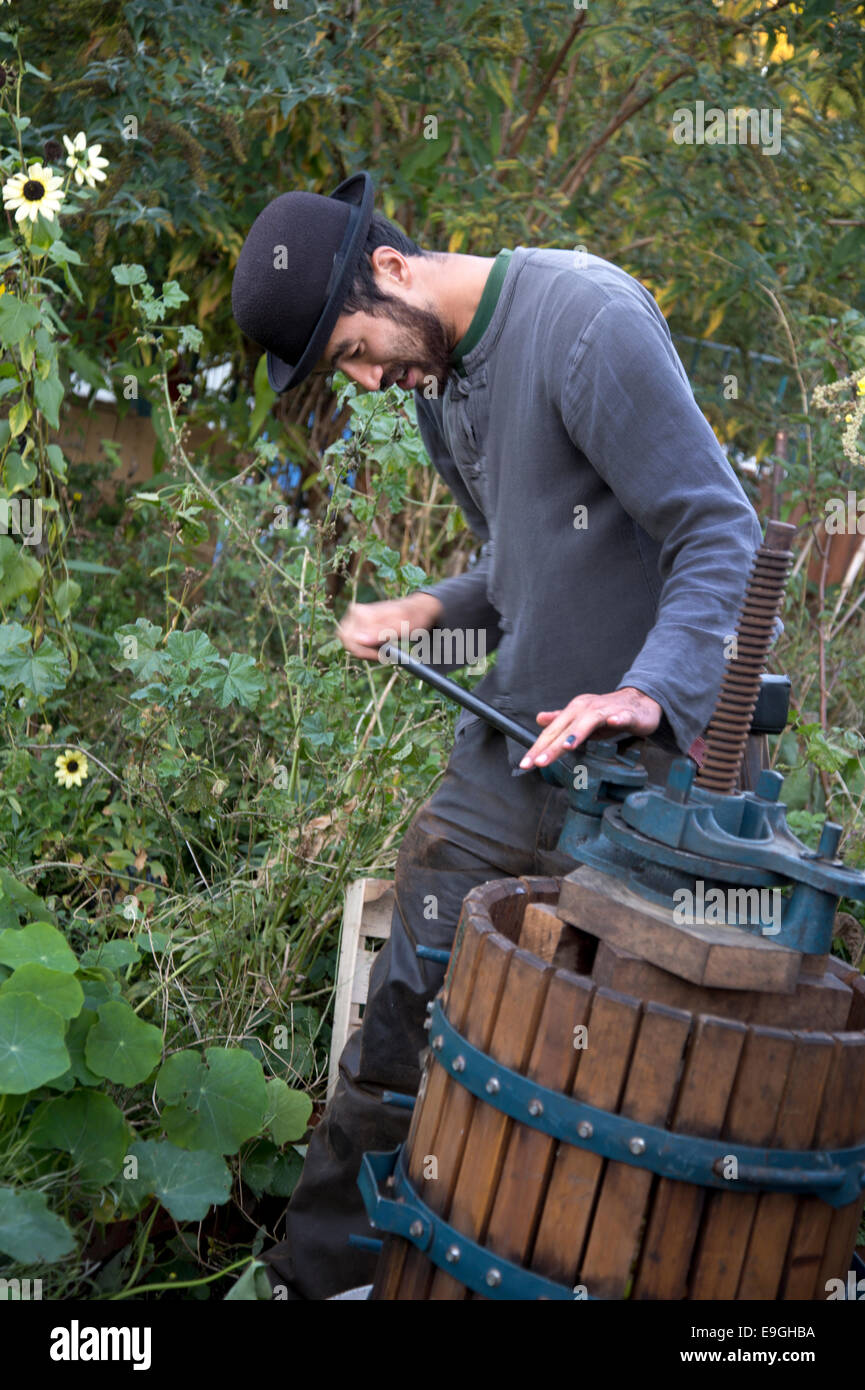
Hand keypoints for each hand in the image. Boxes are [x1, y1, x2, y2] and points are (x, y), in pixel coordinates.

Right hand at [336, 593, 443, 660]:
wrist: (417, 609)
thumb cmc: (412, 617)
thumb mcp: (401, 628)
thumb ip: (380, 633)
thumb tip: (359, 640)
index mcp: (362, 613)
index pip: (350, 642)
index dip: (365, 653)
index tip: (381, 655)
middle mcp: (356, 613)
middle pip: (347, 642)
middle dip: (363, 653)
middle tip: (382, 654)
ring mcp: (356, 617)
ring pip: (350, 644)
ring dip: (365, 651)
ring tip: (383, 650)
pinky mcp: (359, 623)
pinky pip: (355, 641)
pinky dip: (366, 648)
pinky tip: (380, 646)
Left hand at [519, 687, 661, 768]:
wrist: (639, 702)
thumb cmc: (608, 713)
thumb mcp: (581, 720)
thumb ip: (561, 722)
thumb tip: (539, 719)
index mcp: (574, 711)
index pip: (552, 732)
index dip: (538, 748)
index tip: (526, 764)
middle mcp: (587, 708)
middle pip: (566, 729)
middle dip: (551, 746)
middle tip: (538, 762)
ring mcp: (607, 709)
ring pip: (589, 722)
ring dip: (577, 733)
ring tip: (566, 747)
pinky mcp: (627, 713)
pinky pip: (622, 716)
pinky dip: (617, 718)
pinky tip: (613, 722)